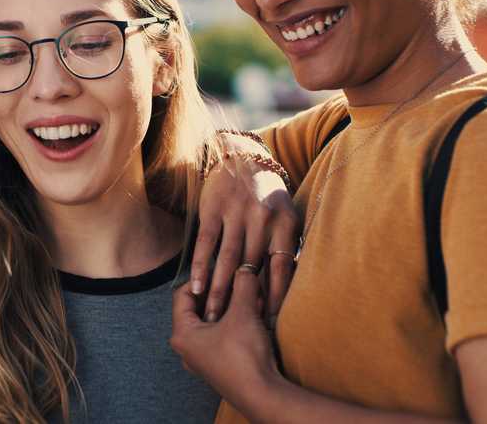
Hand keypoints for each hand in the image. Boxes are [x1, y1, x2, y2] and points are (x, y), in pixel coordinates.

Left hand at [171, 268, 281, 417]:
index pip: (183, 294)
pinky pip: (223, 336)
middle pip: (199, 308)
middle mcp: (188, 348)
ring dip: (231, 306)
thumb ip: (243, 285)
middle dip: (220, 292)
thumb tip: (245, 268)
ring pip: (213, 322)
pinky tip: (255, 313)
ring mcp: (203, 359)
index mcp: (182, 334)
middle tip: (237, 280)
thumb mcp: (243, 312)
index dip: (202, 278)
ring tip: (249, 294)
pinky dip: (236, 322)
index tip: (221, 268)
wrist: (263, 395)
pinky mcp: (220, 366)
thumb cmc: (244, 355)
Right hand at [194, 152, 300, 324]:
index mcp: (284, 224)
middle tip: (235, 327)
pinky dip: (201, 268)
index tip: (267, 322)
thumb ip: (287, 248)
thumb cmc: (268, 198)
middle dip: (242, 301)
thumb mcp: (287, 216)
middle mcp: (262, 219)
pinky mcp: (213, 210)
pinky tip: (196, 288)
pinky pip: (206, 244)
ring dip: (218, 290)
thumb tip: (289, 290)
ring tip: (212, 316)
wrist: (242, 158)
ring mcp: (236, 213)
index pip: (281, 267)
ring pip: (227, 260)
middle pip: (252, 268)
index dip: (274, 296)